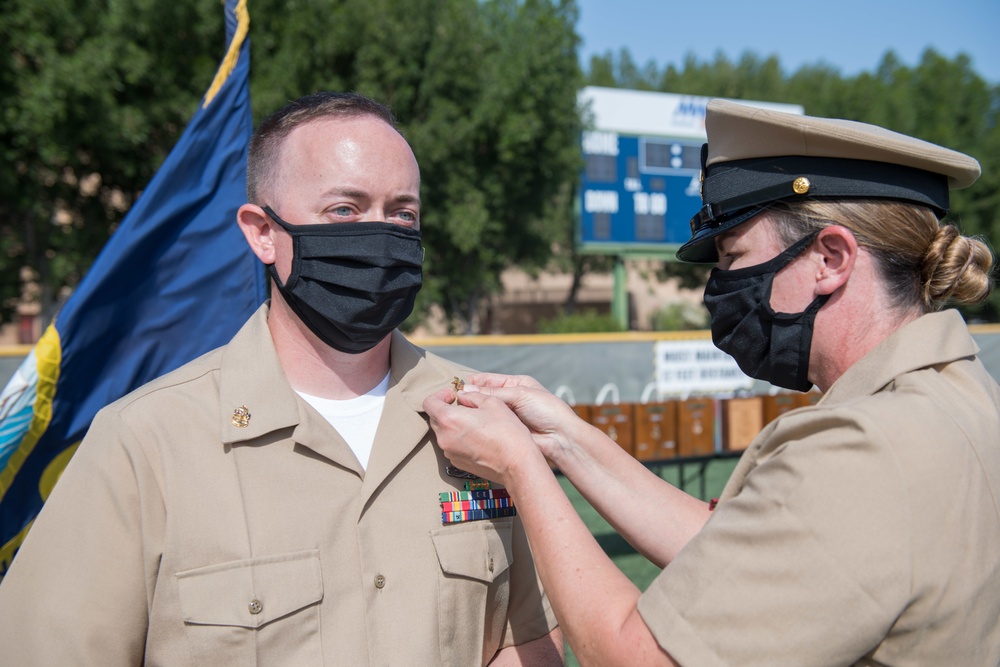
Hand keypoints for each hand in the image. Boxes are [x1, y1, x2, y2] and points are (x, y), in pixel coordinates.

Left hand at [423, 387, 542, 485]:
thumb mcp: (492, 403)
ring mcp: (450, 453)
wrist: (517, 464)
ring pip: (444, 433)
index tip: (452, 395)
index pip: (429, 403)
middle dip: (446, 410)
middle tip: (465, 407)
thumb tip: (462, 395)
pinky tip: (478, 438)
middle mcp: (444, 438)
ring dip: (453, 425)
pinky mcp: (458, 463)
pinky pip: (452, 446)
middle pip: (435, 418)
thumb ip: (472, 395)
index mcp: (449, 420)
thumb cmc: (507, 432)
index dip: (439, 395)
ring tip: (474, 423)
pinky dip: (459, 439)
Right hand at [463, 373, 581, 461]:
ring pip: (484, 411)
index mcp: (515, 384)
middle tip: (452, 400)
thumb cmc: (547, 410)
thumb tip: (466, 391)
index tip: (456, 386)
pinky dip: (478, 424)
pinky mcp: (506, 430)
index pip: (489, 380)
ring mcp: (507, 416)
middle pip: (484, 396)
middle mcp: (509, 399)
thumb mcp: (520, 395)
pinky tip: (467, 424)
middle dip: (470, 397)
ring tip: (456, 412)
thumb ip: (493, 393)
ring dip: (473, 412)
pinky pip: (489, 425)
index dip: (473, 382)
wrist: (561, 437)